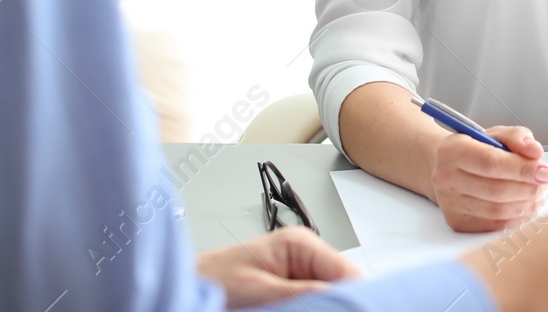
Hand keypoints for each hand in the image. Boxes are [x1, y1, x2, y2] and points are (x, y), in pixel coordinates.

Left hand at [196, 228, 359, 308]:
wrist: (190, 285)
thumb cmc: (212, 280)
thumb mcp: (261, 290)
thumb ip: (302, 293)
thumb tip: (339, 296)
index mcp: (299, 243)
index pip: (345, 269)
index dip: (354, 293)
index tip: (357, 308)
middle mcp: (304, 253)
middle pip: (342, 282)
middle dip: (339, 301)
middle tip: (332, 311)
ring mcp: (299, 271)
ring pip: (330, 293)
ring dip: (326, 305)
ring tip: (313, 309)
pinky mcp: (292, 287)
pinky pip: (315, 299)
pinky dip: (314, 307)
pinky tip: (306, 309)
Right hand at [431, 124, 547, 232]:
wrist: (450, 167)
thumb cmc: (477, 148)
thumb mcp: (496, 134)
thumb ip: (517, 138)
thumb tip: (535, 152)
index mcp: (452, 150)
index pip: (491, 163)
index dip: (522, 169)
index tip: (545, 172)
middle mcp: (445, 178)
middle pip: (496, 190)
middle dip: (528, 188)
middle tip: (546, 183)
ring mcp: (449, 204)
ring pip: (497, 211)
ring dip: (525, 204)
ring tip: (539, 194)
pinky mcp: (457, 222)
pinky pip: (494, 225)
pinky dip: (516, 217)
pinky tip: (526, 206)